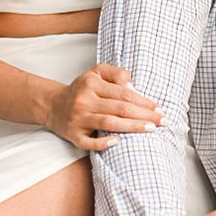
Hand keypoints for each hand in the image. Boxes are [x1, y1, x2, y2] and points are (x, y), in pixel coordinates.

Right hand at [45, 63, 161, 150]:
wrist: (53, 105)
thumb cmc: (82, 90)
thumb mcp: (96, 73)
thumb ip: (116, 73)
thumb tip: (133, 86)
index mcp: (91, 83)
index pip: (124, 93)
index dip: (144, 102)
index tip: (159, 109)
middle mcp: (84, 100)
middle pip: (119, 108)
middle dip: (144, 115)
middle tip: (162, 121)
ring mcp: (78, 119)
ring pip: (108, 123)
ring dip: (132, 127)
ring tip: (151, 129)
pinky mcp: (73, 135)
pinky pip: (89, 142)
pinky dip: (103, 143)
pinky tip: (118, 142)